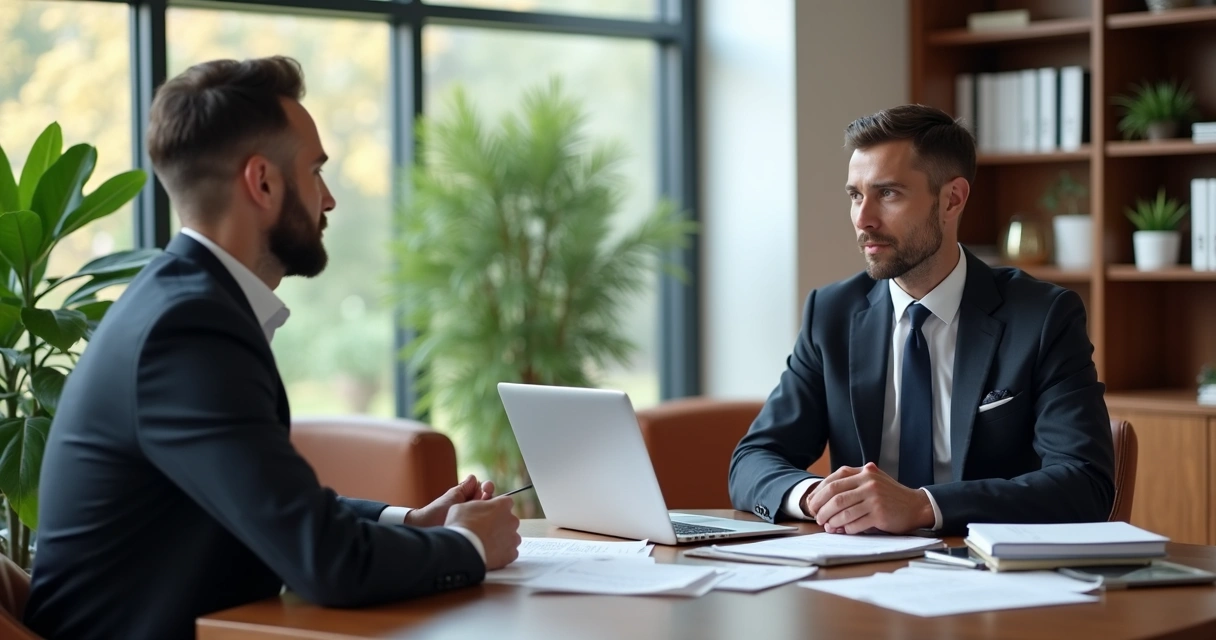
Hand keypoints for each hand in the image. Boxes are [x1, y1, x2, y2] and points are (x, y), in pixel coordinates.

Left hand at [405, 474, 495, 527]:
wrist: (427, 526)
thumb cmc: (437, 511)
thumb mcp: (452, 496)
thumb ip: (464, 488)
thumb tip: (474, 477)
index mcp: (469, 499)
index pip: (485, 491)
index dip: (488, 488)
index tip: (486, 487)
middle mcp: (474, 509)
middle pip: (490, 500)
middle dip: (490, 494)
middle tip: (486, 493)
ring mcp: (476, 520)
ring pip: (490, 512)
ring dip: (490, 507)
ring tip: (485, 506)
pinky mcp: (476, 531)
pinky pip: (487, 526)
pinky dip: (489, 520)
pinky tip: (487, 518)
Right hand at [446, 496, 520, 569]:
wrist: (463, 549)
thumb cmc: (462, 525)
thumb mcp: (463, 506)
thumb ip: (476, 505)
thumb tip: (477, 508)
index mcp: (502, 505)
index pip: (506, 502)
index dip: (497, 508)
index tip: (489, 513)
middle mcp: (512, 520)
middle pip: (509, 520)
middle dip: (500, 524)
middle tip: (486, 530)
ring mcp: (513, 538)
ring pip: (511, 537)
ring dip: (502, 539)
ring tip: (488, 543)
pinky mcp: (511, 554)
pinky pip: (510, 552)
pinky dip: (502, 553)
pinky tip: (491, 553)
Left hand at [804, 462, 933, 533]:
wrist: (916, 505)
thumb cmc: (890, 495)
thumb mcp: (872, 481)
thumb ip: (851, 484)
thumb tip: (823, 499)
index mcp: (864, 472)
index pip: (833, 481)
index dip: (819, 493)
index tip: (812, 503)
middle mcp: (869, 483)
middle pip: (835, 496)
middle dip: (822, 508)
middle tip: (817, 517)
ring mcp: (874, 498)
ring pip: (843, 511)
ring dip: (832, 520)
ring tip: (827, 525)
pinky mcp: (880, 514)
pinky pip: (856, 523)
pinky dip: (846, 528)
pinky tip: (843, 530)